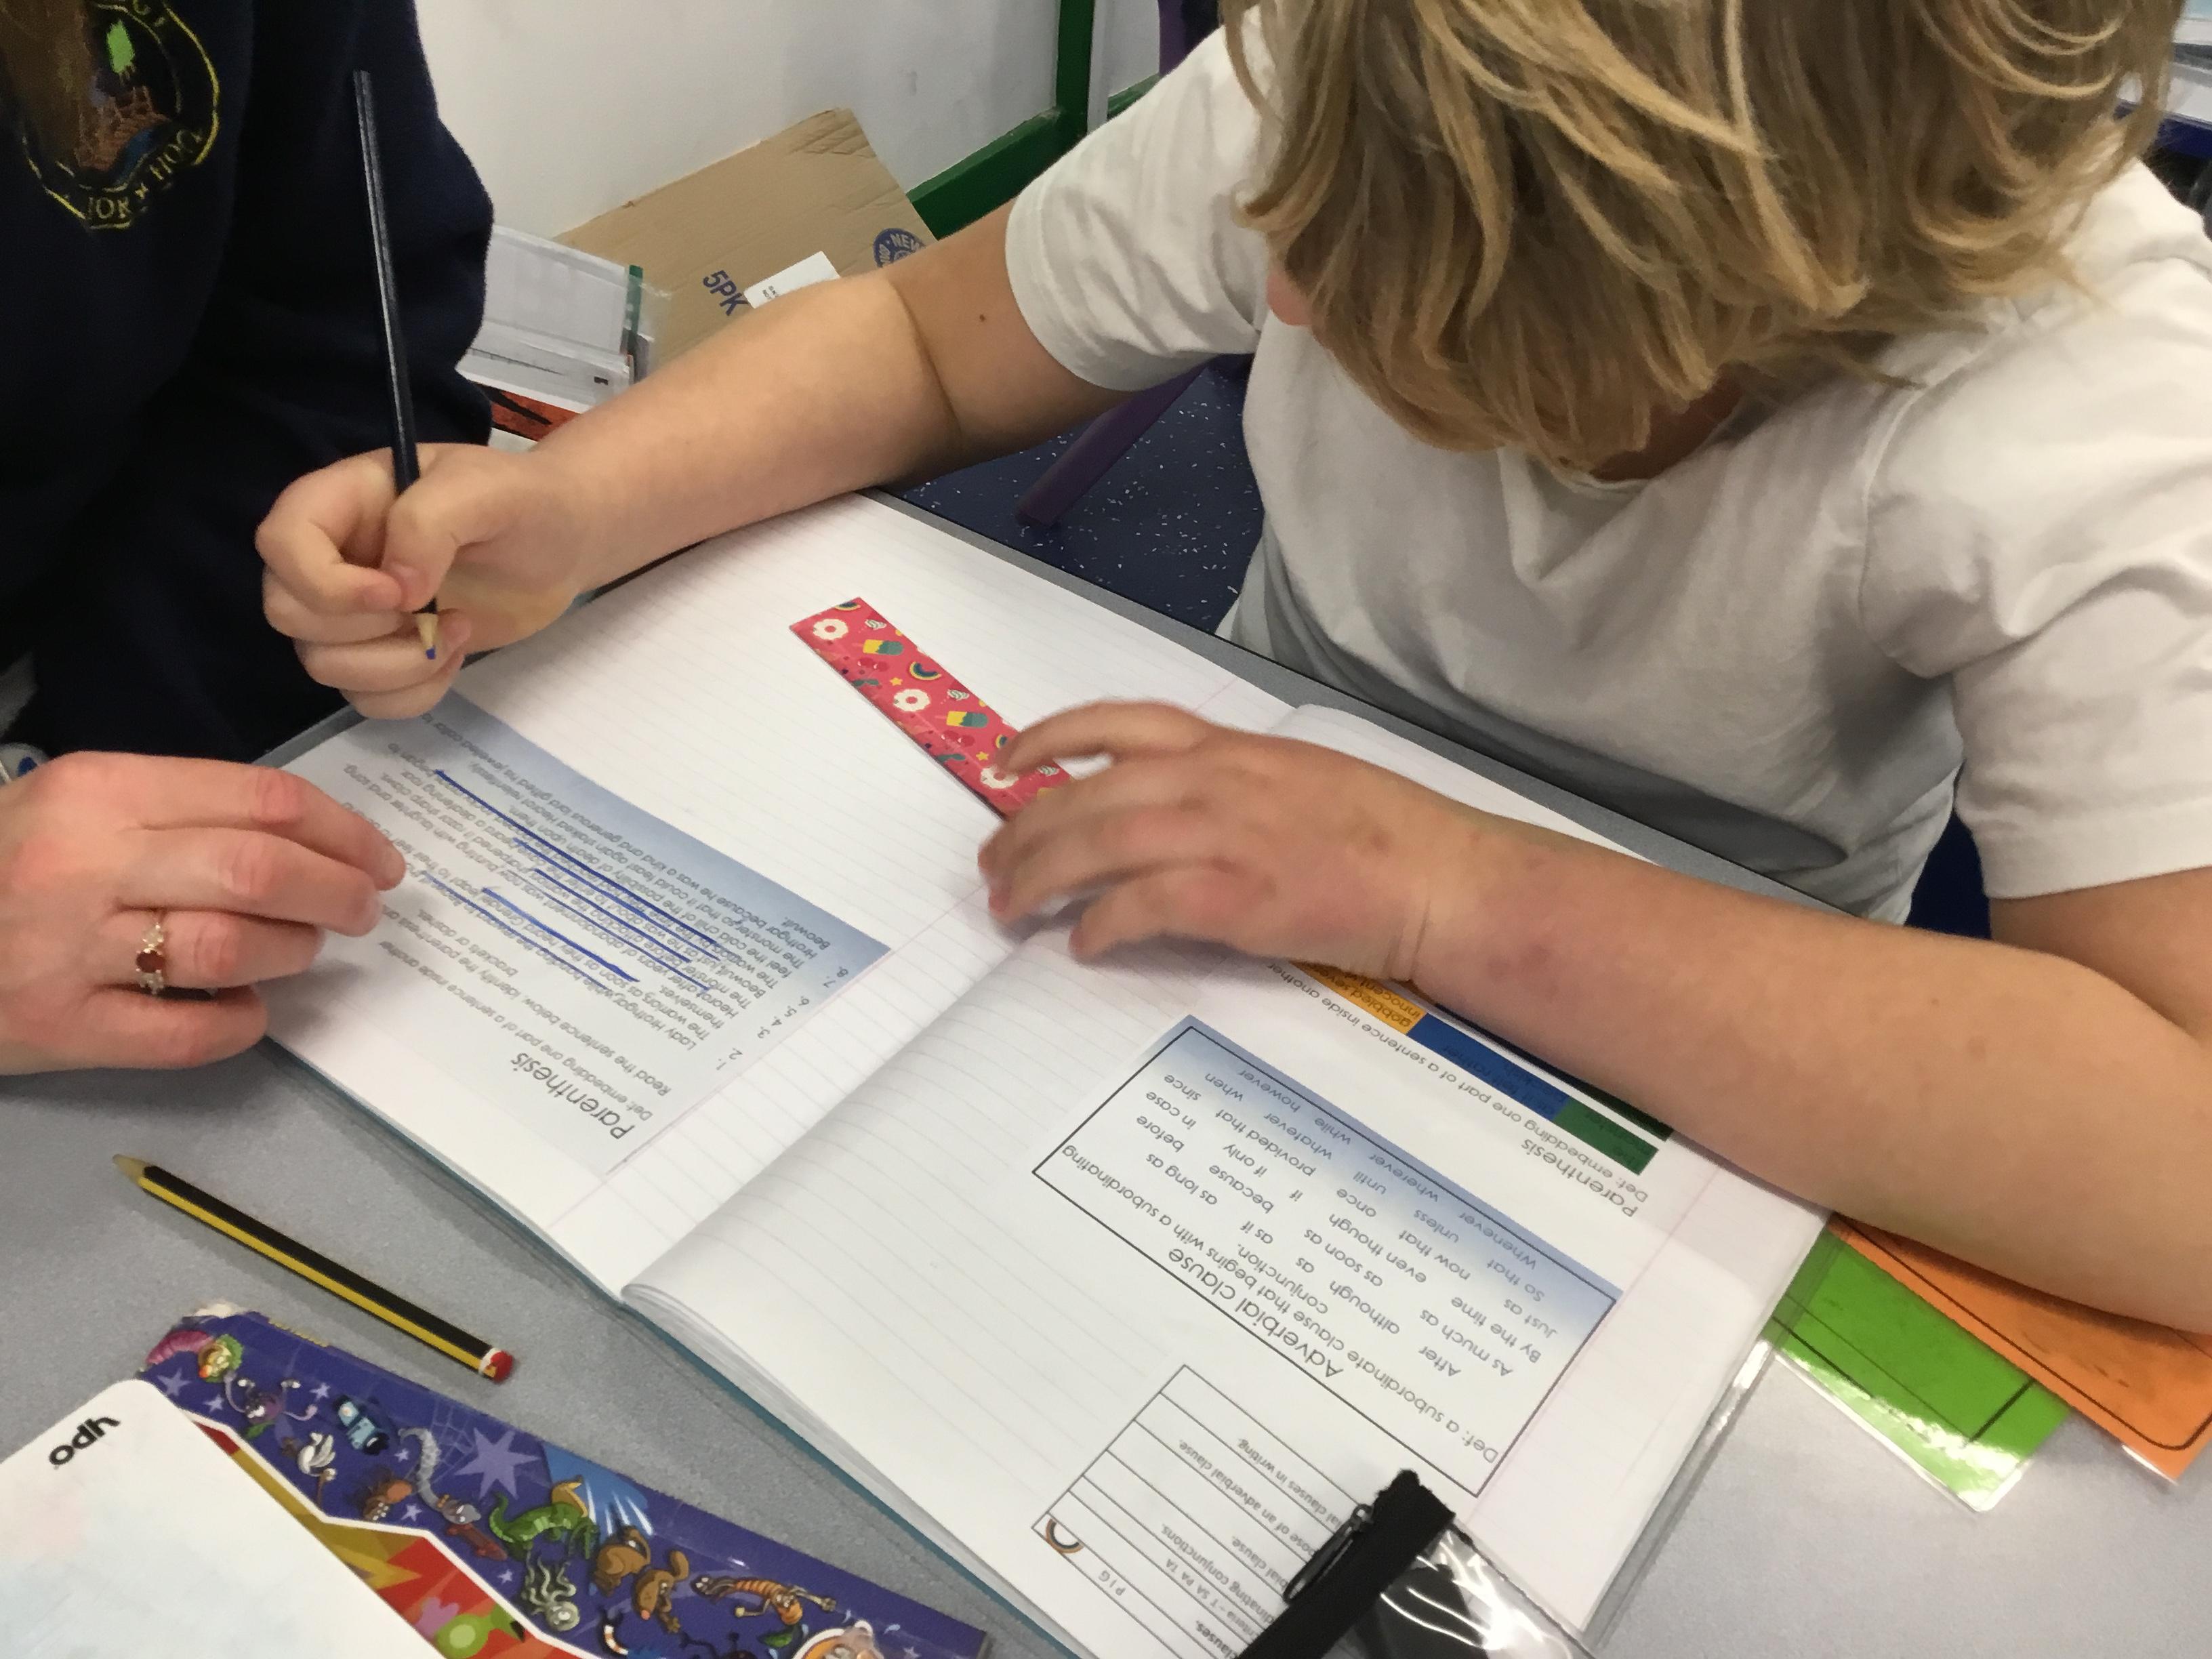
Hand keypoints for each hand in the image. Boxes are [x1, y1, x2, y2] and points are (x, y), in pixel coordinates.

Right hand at [0, 754, 403, 1072]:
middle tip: (362, 910)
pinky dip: (236, 1023)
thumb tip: (309, 842)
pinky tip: (247, 1010)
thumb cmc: (6, 861)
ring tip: (301, 951)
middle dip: (336, 893)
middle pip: (260, 871)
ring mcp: (66, 949)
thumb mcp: (78, 805)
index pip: (262, 800)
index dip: (344, 832)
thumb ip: (182, 812)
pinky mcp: (58, 1027)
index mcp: (99, 791)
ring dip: (291, 952)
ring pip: (228, 948)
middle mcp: (84, 864)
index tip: (379, 859)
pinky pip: (183, 1033)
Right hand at [258, 443, 608, 719]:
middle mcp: (334, 556)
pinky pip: (364, 698)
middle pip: (288, 614)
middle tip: (434, 608)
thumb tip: (397, 587)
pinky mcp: (383, 653)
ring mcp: (353, 611)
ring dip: (398, 665)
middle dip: (365, 630)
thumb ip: (429, 521)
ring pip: (323, 665)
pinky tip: (453, 655)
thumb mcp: (486, 490)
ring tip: (458, 629)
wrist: (561, 544)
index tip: (397, 593)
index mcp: (341, 500)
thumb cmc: (524, 503)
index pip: (279, 542)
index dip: (324, 582)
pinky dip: (412, 692)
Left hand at [978, 704, 1508, 973]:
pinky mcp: (1235, 898)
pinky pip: (1140, 905)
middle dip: (1024, 830)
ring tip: (1009, 908)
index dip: (1049, 737)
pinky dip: (1100, 925)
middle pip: (1087, 794)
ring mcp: (1222, 836)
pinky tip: (1083, 944)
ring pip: (1098, 845)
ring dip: (1040, 879)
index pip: (1117, 723)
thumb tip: (1165, 804)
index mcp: (1229, 747)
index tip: (1006, 762)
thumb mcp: (1296, 777)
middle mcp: (1214, 781)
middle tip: (991, 866)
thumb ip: (1227, 780)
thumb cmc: (1380, 833)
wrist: (1438, 877)